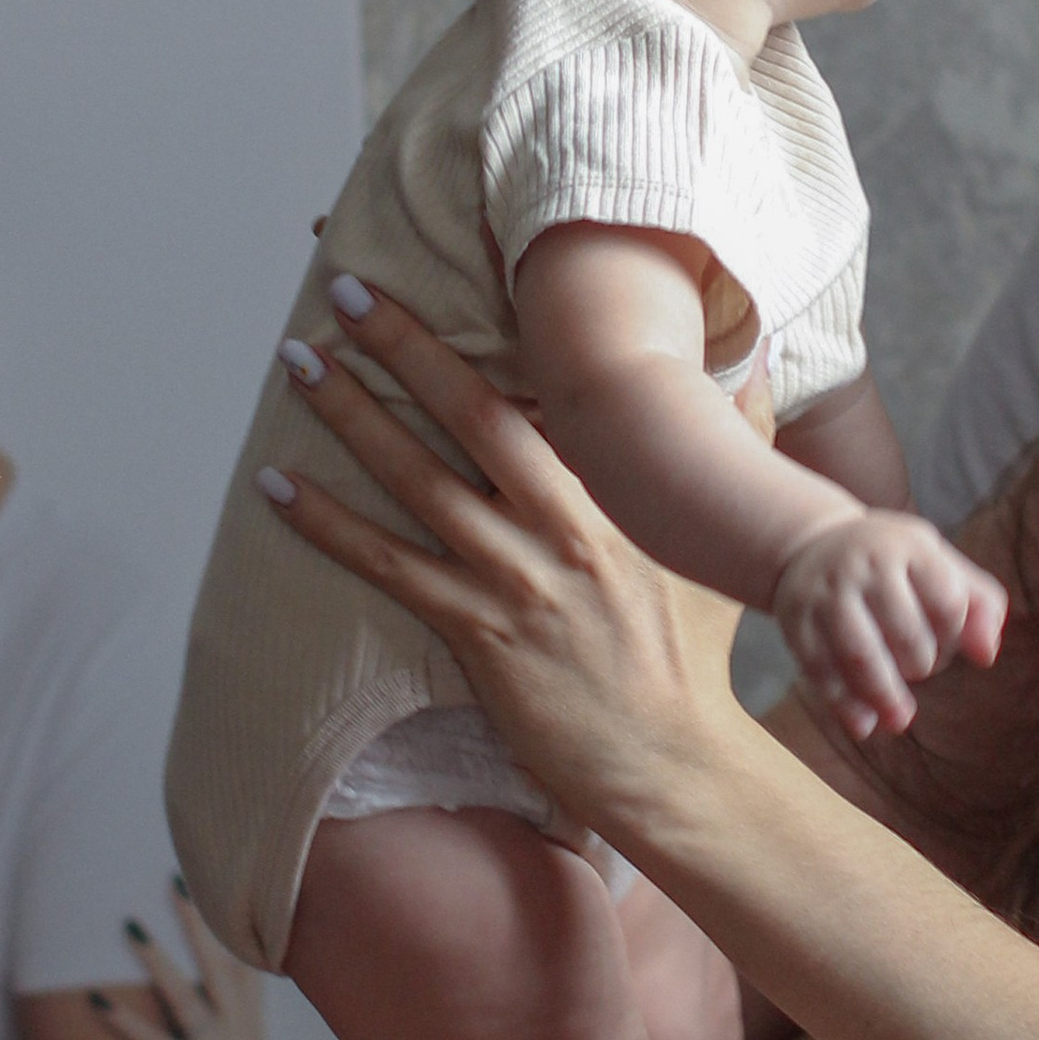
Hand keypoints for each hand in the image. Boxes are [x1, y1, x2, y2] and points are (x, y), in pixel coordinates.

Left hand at [95, 888, 277, 1039]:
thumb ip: (237, 1024)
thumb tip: (222, 991)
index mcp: (252, 1028)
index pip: (249, 960)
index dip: (236, 919)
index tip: (224, 881)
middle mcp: (239, 1035)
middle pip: (219, 964)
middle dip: (198, 921)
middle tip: (176, 880)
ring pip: (185, 996)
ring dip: (157, 960)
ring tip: (130, 928)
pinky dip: (124, 1022)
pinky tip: (96, 1000)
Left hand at [263, 284, 754, 850]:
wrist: (675, 762)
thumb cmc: (695, 658)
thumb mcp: (723, 543)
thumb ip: (742, 438)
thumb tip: (762, 356)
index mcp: (618, 495)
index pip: (549, 390)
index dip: (496, 329)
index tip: (453, 276)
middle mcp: (564, 525)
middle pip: (473, 415)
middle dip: (407, 348)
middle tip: (347, 292)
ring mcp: (518, 578)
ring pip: (419, 480)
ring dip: (354, 418)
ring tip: (300, 366)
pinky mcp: (480, 633)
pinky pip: (387, 565)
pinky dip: (327, 523)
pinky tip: (277, 486)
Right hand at [770, 514, 1006, 740]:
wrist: (810, 545)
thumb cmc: (892, 563)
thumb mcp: (938, 563)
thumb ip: (979, 604)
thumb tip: (986, 656)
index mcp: (909, 548)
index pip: (947, 602)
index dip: (954, 635)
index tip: (946, 642)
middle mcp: (864, 565)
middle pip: (905, 633)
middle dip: (921, 665)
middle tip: (918, 669)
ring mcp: (827, 594)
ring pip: (860, 654)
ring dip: (884, 695)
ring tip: (899, 721)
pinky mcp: (796, 622)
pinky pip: (820, 670)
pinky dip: (843, 704)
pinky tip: (863, 725)